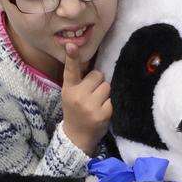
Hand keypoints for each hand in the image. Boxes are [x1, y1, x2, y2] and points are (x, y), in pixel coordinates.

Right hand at [61, 41, 111, 155]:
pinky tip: (101, 112)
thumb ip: (79, 81)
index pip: (71, 70)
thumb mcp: (71, 95)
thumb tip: (95, 66)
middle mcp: (78, 95)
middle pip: (98, 75)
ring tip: (97, 103)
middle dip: (98, 82)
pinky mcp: (102, 114)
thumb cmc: (76, 111)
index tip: (71, 45)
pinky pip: (112, 99)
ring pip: (107, 86)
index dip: (72, 57)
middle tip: (92, 94)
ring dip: (105, 93)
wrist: (77, 137)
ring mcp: (90, 105)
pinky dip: (109, 104)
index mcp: (68, 89)